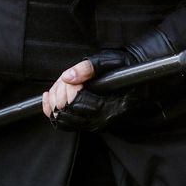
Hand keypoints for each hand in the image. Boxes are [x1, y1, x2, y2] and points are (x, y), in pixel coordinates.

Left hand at [43, 29, 175, 131]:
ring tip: (62, 85)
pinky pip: (61, 123)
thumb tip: (68, 76)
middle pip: (66, 111)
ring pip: (60, 118)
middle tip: (68, 78)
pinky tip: (50, 95)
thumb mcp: (112, 61)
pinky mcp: (86, 124)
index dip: (69, 88)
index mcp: (111, 107)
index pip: (77, 102)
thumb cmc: (126, 69)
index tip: (74, 77)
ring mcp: (93, 124)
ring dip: (55, 99)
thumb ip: (89, 67)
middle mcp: (101, 120)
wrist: (136, 79)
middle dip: (60, 91)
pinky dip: (50, 109)